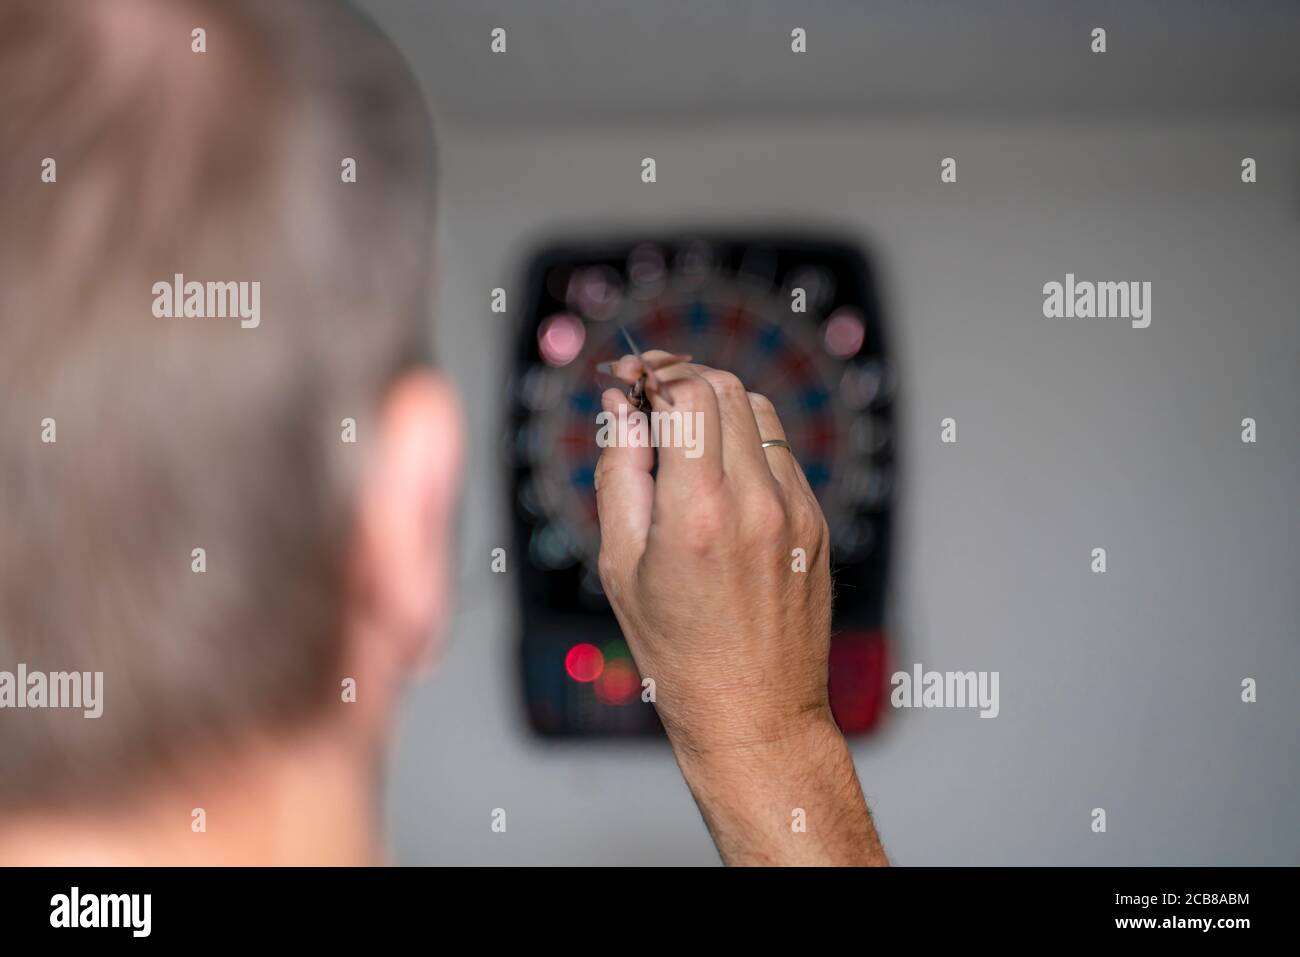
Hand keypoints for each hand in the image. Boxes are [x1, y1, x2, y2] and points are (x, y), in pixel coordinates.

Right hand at [594, 352, 886, 864]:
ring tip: (680, 430)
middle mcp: (756, 502)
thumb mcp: (620, 563)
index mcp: (699, 513)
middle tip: (648, 392)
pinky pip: (781, 452)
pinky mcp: (816, 522)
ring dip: (716, 403)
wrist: (753, 710)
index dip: (654, 371)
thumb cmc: (676, 650)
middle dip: (682, 377)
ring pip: (759, 411)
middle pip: (726, 388)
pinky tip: (717, 474)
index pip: (688, 393)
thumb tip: (620, 406)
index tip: (628, 376)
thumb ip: (618, 471)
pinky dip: (745, 442)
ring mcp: (796, 510)